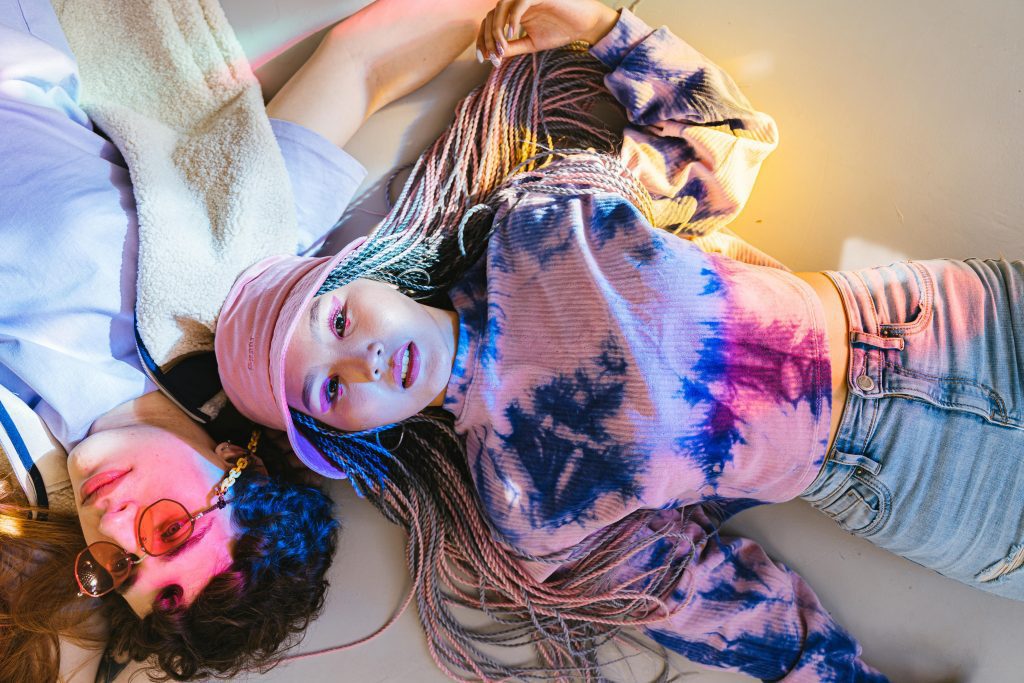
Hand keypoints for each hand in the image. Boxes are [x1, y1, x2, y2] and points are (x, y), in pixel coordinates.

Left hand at [475, 0, 618, 65]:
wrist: (584, 25)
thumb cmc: (560, 32)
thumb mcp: (531, 44)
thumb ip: (512, 48)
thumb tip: (493, 56)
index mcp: (513, 13)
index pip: (490, 23)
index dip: (482, 40)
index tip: (481, 58)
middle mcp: (516, 2)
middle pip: (491, 16)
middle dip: (487, 38)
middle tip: (492, 57)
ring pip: (500, 8)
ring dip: (497, 30)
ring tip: (501, 49)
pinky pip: (518, 5)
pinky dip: (511, 20)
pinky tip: (511, 36)